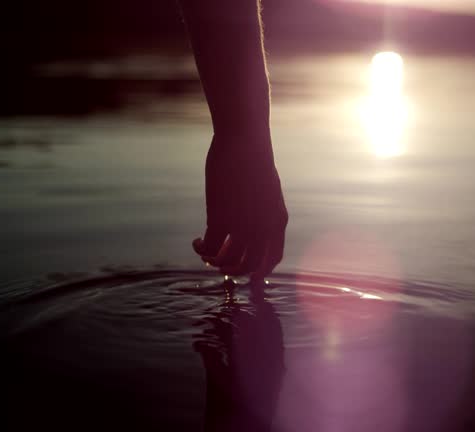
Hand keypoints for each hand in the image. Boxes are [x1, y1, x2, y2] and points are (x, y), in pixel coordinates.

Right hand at [192, 137, 287, 280]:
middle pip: (250, 267)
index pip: (273, 258)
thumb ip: (261, 212)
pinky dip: (202, 250)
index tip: (248, 278)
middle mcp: (264, 228)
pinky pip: (211, 248)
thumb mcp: (265, 191)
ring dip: (215, 263)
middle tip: (220, 266)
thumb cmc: (253, 161)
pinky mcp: (221, 219)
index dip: (260, 272)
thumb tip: (245, 229)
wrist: (245, 141)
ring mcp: (244, 226)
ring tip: (206, 253)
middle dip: (234, 271)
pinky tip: (196, 242)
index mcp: (278, 221)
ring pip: (229, 262)